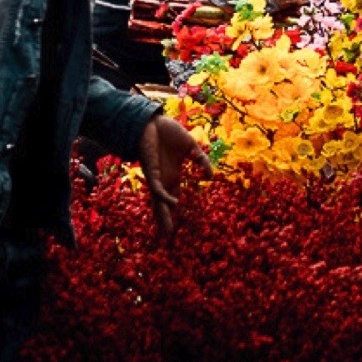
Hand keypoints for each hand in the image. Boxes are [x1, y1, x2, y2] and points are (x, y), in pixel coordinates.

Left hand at [138, 115, 211, 234]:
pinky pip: (157, 187)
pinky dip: (164, 195)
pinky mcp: (151, 170)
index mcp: (172, 174)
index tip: (178, 227)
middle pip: (164, 205)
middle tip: (168, 240)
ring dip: (163, 216)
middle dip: (166, 221)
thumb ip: (201, 161)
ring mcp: (156, 176)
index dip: (176, 212)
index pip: (174, 197)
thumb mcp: (191, 147)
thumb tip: (210, 177)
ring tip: (166, 232)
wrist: (153, 121)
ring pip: (159, 201)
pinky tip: (172, 202)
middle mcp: (163, 179)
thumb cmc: (169, 132)